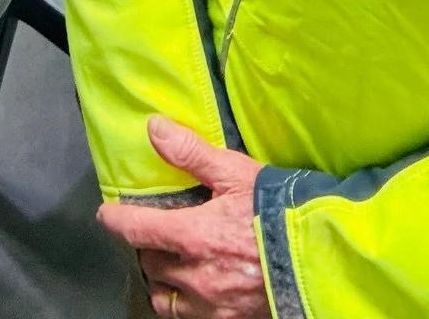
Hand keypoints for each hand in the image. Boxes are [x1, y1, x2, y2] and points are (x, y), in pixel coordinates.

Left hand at [98, 118, 268, 318]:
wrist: (321, 255)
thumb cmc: (277, 209)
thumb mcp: (235, 172)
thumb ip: (190, 152)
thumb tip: (153, 129)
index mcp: (192, 237)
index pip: (136, 230)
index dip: (116, 220)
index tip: (107, 214)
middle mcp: (196, 277)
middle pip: (151, 263)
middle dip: (149, 246)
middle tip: (156, 230)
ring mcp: (212, 305)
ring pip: (165, 298)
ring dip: (162, 279)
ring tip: (171, 262)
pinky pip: (190, 316)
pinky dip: (184, 301)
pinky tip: (194, 286)